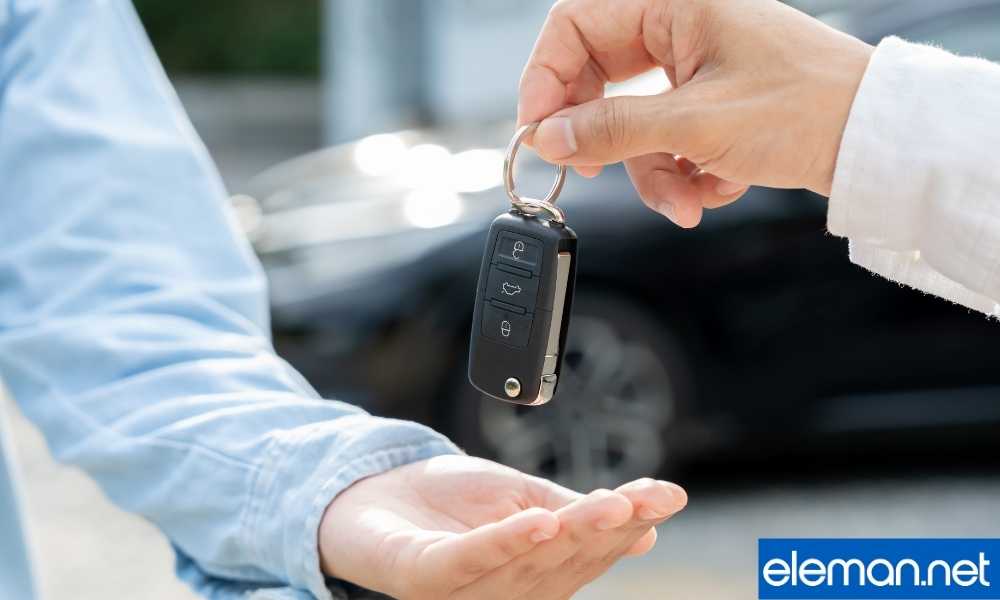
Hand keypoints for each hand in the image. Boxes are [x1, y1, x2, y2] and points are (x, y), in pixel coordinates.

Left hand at [318, 455, 686, 599]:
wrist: (371, 493)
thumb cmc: (449, 502)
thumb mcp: (524, 497)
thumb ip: (576, 513)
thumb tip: (647, 522)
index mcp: (536, 573)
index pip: (591, 551)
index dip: (631, 524)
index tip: (669, 496)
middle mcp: (506, 591)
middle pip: (567, 560)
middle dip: (610, 528)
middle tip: (645, 498)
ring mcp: (464, 590)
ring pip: (529, 563)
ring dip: (571, 533)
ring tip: (609, 504)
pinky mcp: (424, 577)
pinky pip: (469, 562)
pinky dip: (506, 543)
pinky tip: (540, 521)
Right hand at [518, 0, 873, 226]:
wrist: (875, 142)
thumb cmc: (808, 108)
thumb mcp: (695, 123)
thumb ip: (610, 128)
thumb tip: (548, 136)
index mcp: (674, 3)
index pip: (574, 25)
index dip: (545, 78)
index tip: (538, 130)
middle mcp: (681, 28)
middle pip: (600, 80)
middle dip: (602, 136)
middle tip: (591, 170)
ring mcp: (696, 68)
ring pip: (633, 121)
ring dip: (652, 170)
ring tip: (685, 198)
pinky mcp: (712, 104)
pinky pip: (666, 140)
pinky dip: (683, 172)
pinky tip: (716, 184)